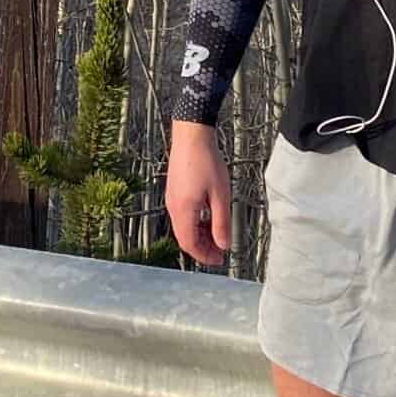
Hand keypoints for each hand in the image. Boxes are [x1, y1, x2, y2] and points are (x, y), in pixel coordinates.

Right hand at [165, 121, 231, 269]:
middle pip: (185, 237)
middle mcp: (173, 207)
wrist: (191, 135)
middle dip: (202, 247)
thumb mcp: (220, 195)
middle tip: (220, 251)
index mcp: (183, 211)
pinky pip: (182, 215)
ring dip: (200, 235)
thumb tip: (223, 245)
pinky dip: (195, 222)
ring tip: (217, 234)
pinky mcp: (174, 191)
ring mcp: (172, 198)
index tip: (219, 260)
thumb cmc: (206, 161)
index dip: (204, 256)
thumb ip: (221, 222)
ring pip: (184, 226)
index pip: (190, 244)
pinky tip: (208, 217)